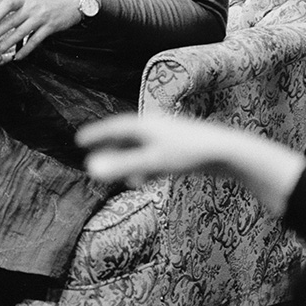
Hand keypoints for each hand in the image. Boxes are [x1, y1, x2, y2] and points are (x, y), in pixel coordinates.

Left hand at [0, 0, 81, 68]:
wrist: (75, 0)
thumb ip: (17, 4)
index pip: (7, 5)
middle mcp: (32, 7)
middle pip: (10, 22)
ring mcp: (41, 18)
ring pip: (20, 33)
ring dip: (7, 43)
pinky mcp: (50, 27)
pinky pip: (35, 40)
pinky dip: (26, 50)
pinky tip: (18, 57)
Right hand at [77, 113, 235, 187]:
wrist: (227, 151)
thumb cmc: (188, 154)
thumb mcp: (152, 162)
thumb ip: (121, 167)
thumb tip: (90, 170)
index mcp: (146, 124)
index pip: (114, 127)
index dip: (95, 134)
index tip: (79, 140)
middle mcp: (157, 125)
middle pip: (128, 137)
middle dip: (113, 152)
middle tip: (98, 162)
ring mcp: (171, 135)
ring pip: (143, 148)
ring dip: (132, 163)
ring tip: (130, 181)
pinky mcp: (183, 145)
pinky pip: (157, 154)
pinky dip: (147, 167)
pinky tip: (149, 180)